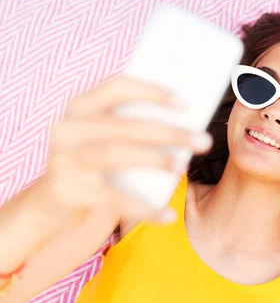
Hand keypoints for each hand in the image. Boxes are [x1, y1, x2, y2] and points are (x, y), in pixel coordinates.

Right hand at [19, 77, 211, 234]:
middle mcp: (68, 128)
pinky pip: (114, 199)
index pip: (117, 87)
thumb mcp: (106, 136)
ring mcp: (65, 160)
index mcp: (81, 106)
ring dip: (156, 160)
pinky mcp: (69, 191)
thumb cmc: (94, 161)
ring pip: (117, 155)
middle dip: (169, 132)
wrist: (51, 201)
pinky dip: (144, 207)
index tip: (186, 103)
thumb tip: (187, 119)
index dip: (153, 92)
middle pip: (126, 125)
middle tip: (204, 141)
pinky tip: (168, 215)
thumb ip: (134, 122)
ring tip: (184, 167)